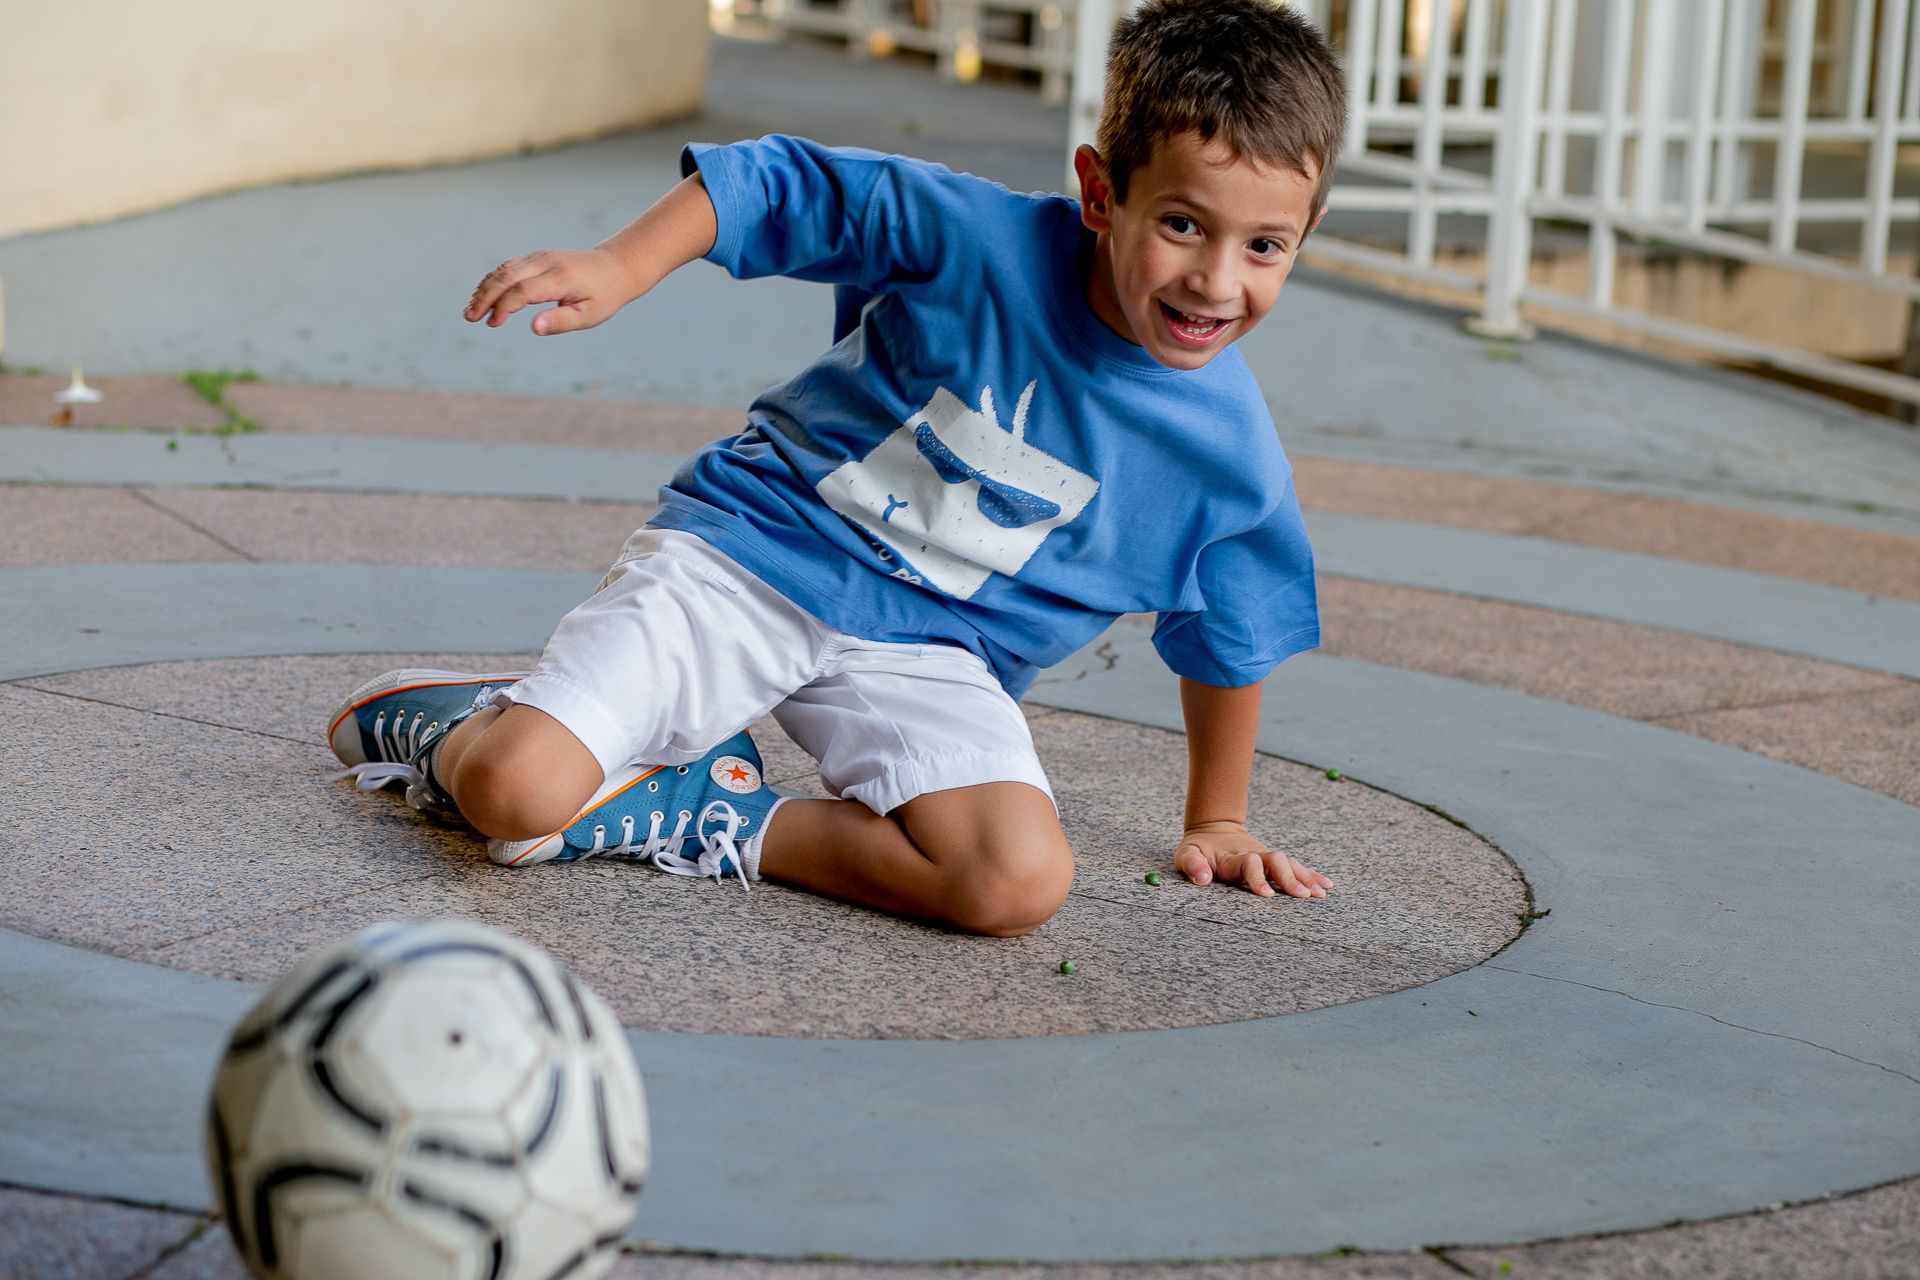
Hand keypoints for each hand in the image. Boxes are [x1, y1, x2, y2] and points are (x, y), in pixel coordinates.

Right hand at [464, 248, 634, 334]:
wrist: (616, 267)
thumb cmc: (605, 296)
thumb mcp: (590, 315)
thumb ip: (561, 321)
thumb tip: (534, 328)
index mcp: (560, 279)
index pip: (522, 291)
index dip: (504, 307)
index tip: (492, 324)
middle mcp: (547, 262)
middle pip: (506, 276)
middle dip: (485, 297)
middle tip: (470, 318)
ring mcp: (540, 256)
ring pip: (504, 269)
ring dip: (485, 288)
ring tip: (471, 310)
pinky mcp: (537, 256)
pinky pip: (509, 266)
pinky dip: (493, 280)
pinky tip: (484, 296)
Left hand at [1174, 821, 1331, 898]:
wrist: (1215, 827)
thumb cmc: (1199, 848)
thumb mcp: (1187, 853)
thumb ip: (1192, 864)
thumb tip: (1202, 878)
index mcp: (1234, 857)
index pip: (1249, 864)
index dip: (1258, 878)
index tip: (1267, 895)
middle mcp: (1255, 855)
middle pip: (1277, 862)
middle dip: (1290, 879)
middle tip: (1303, 896)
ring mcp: (1267, 857)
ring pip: (1290, 864)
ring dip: (1305, 878)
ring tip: (1319, 894)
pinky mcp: (1274, 862)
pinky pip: (1296, 866)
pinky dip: (1312, 875)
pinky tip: (1326, 886)